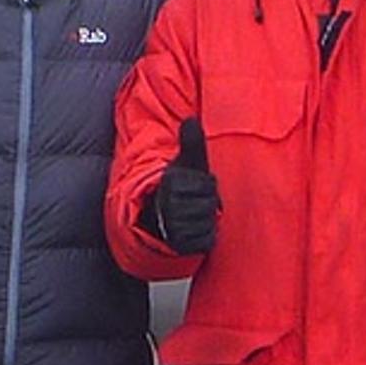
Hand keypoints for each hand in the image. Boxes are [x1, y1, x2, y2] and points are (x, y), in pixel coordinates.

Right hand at [145, 115, 219, 256]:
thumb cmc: (176, 187)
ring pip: (208, 222)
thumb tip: (190, 120)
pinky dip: (205, 236)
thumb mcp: (183, 163)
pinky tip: (193, 231)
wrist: (154, 218)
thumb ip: (191, 143)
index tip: (192, 185)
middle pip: (211, 204)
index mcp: (172, 183)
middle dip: (207, 203)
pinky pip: (206, 240)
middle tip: (193, 202)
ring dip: (206, 220)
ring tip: (191, 216)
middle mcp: (170, 206)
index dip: (206, 185)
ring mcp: (174, 227)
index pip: (209, 185)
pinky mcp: (180, 245)